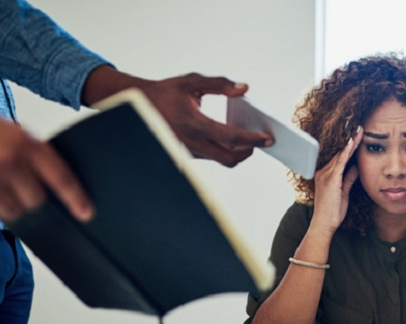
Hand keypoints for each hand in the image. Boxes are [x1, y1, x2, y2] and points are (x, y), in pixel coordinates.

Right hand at [0, 117, 92, 221]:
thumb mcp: (13, 133)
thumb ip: (34, 154)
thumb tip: (57, 187)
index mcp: (25, 143)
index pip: (60, 177)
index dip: (76, 198)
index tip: (86, 213)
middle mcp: (8, 161)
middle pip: (37, 200)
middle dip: (32, 198)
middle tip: (19, 185)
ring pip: (13, 212)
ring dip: (9, 206)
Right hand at [83, 67, 272, 167]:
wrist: (138, 104)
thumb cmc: (167, 92)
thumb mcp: (192, 81)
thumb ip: (219, 84)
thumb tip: (244, 89)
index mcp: (193, 124)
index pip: (230, 137)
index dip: (252, 140)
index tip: (267, 138)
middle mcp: (191, 142)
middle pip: (230, 158)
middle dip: (249, 151)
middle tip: (261, 140)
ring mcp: (189, 151)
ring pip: (221, 160)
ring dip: (238, 151)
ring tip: (249, 137)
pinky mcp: (188, 155)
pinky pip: (212, 156)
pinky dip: (225, 150)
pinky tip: (232, 137)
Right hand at [311, 127, 362, 234]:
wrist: (324, 224)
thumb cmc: (333, 211)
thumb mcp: (344, 192)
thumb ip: (348, 179)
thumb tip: (355, 167)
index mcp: (326, 174)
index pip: (339, 156)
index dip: (349, 145)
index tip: (358, 135)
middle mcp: (323, 171)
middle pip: (339, 152)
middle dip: (350, 139)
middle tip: (360, 127)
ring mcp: (325, 175)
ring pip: (340, 154)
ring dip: (350, 142)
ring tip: (359, 130)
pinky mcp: (330, 179)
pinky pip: (340, 162)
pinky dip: (346, 152)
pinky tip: (352, 143)